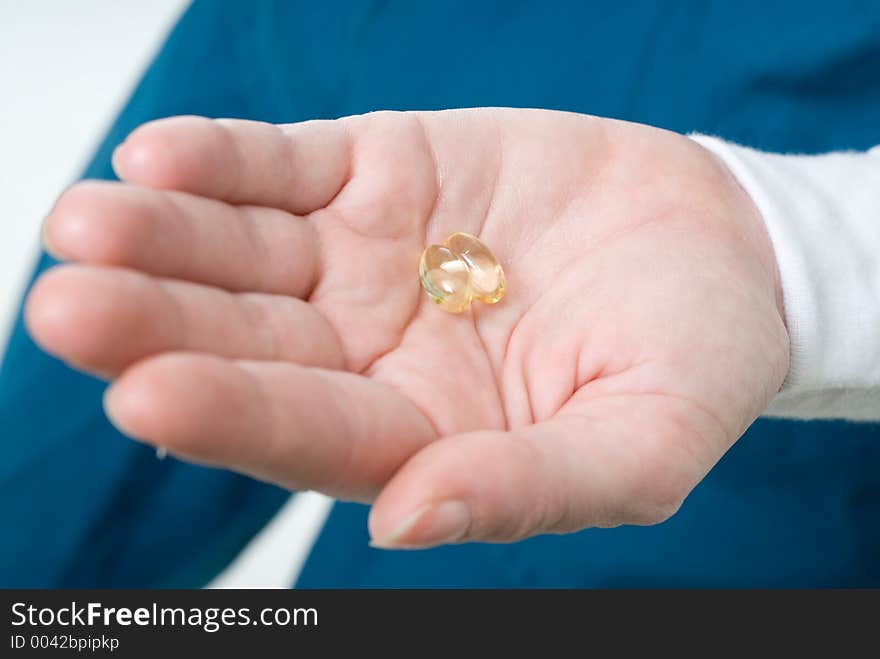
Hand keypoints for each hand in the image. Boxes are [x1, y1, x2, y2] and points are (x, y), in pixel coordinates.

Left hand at [27, 109, 787, 546]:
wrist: (718, 248)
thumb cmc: (689, 362)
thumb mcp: (641, 443)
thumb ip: (533, 488)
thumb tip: (406, 521)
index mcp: (417, 430)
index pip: (306, 430)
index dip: (231, 414)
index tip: (147, 397)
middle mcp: (368, 348)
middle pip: (245, 341)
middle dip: (156, 325)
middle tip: (72, 308)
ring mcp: (362, 256)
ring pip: (241, 250)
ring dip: (163, 237)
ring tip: (91, 224)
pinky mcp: (376, 171)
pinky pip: (281, 165)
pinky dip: (224, 160)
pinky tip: (162, 158)